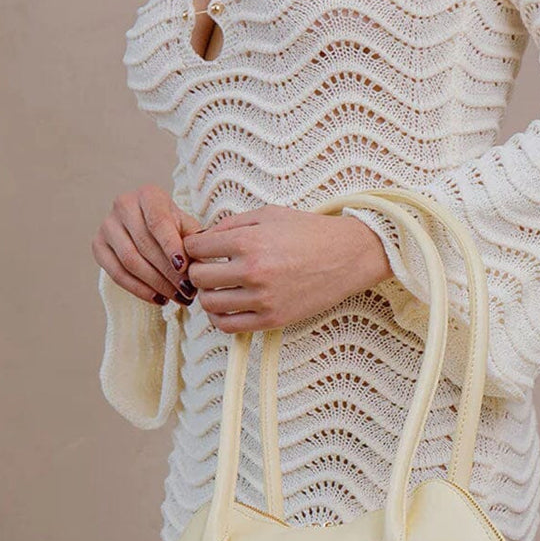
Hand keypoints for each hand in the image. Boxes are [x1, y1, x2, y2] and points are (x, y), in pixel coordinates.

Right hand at [91, 183, 204, 305]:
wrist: (150, 227)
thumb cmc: (176, 229)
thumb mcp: (189, 229)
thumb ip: (196, 242)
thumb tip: (205, 263)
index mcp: (148, 195)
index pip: (158, 222)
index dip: (170, 247)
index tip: (184, 269)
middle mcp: (123, 205)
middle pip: (144, 245)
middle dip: (168, 273)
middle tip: (188, 292)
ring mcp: (107, 225)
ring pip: (130, 261)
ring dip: (156, 284)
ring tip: (177, 298)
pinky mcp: (98, 245)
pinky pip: (116, 273)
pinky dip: (139, 290)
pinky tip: (159, 299)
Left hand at [182, 204, 392, 331]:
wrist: (346, 256)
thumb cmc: (309, 232)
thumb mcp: (268, 214)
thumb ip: (231, 224)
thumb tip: (202, 240)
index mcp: (249, 241)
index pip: (197, 249)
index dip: (193, 248)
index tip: (200, 250)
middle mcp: (253, 271)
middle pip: (199, 277)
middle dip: (197, 271)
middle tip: (206, 269)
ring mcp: (263, 298)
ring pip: (210, 304)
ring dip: (207, 295)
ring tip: (216, 288)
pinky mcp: (273, 319)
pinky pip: (229, 326)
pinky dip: (219, 318)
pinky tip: (225, 307)